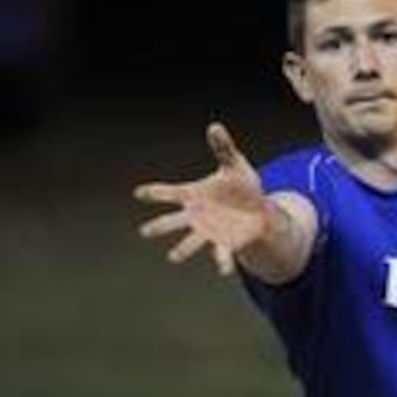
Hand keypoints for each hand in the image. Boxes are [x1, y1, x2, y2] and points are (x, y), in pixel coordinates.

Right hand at [133, 122, 268, 276]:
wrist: (257, 209)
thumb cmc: (240, 185)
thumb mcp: (234, 164)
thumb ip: (223, 148)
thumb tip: (214, 126)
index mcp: (194, 195)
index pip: (171, 193)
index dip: (155, 193)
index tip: (138, 193)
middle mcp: (196, 216)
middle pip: (173, 222)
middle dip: (159, 227)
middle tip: (144, 232)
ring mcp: (208, 231)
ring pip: (191, 242)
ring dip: (183, 249)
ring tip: (173, 257)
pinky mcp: (224, 243)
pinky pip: (221, 254)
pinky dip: (222, 262)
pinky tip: (224, 270)